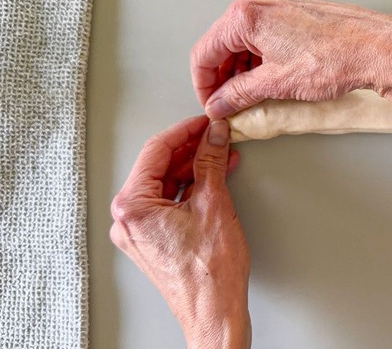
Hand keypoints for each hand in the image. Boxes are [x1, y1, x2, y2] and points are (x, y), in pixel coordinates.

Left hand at [110, 116, 250, 348]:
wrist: (214, 312)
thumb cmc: (210, 274)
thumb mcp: (214, 204)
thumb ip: (211, 162)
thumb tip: (214, 136)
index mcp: (132, 207)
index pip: (156, 151)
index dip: (185, 131)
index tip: (205, 121)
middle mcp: (127, 219)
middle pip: (159, 168)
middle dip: (190, 150)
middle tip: (216, 135)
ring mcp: (138, 232)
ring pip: (165, 185)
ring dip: (193, 168)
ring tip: (221, 154)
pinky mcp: (152, 241)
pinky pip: (168, 203)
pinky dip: (189, 189)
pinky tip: (212, 178)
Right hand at [190, 0, 391, 118]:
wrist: (377, 48)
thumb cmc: (335, 58)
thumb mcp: (275, 83)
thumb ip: (239, 94)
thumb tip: (221, 102)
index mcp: (245, 16)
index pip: (205, 51)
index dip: (203, 83)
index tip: (210, 103)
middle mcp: (261, 2)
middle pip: (224, 43)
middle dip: (222, 76)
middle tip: (227, 103)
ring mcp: (281, 4)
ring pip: (246, 40)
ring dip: (242, 68)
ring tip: (250, 96)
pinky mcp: (299, 11)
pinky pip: (267, 35)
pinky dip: (262, 58)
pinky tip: (270, 78)